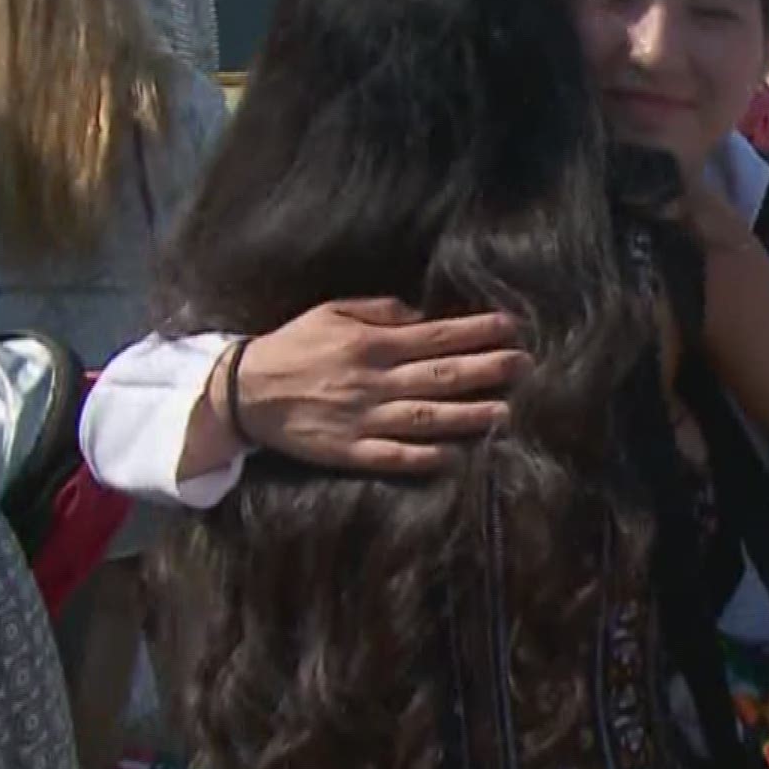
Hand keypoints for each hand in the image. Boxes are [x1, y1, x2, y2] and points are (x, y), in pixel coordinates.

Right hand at [216, 298, 530, 472]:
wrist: (242, 391)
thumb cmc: (293, 346)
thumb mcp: (332, 312)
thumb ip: (380, 311)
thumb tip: (422, 315)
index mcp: (371, 344)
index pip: (436, 336)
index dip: (477, 332)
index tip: (513, 327)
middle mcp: (373, 381)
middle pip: (441, 376)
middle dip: (487, 369)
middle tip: (526, 366)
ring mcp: (363, 419)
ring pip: (426, 417)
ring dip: (468, 414)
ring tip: (507, 411)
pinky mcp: (350, 451)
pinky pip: (394, 456)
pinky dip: (426, 457)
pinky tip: (458, 456)